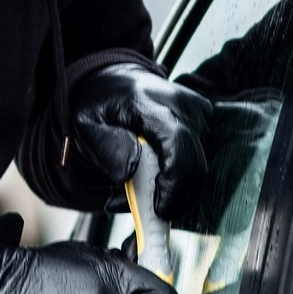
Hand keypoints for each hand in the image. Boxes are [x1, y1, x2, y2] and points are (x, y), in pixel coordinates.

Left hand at [71, 62, 212, 219]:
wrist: (114, 80)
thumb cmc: (100, 106)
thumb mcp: (88, 127)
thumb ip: (108, 150)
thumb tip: (128, 173)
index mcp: (149, 103)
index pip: (176, 145)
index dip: (173, 184)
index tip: (159, 211)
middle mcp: (181, 103)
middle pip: (194, 163)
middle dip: (174, 197)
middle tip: (148, 213)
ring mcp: (197, 109)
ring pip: (198, 165)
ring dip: (174, 188)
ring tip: (141, 188)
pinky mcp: (204, 118)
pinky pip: (200, 157)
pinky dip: (180, 175)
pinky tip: (157, 176)